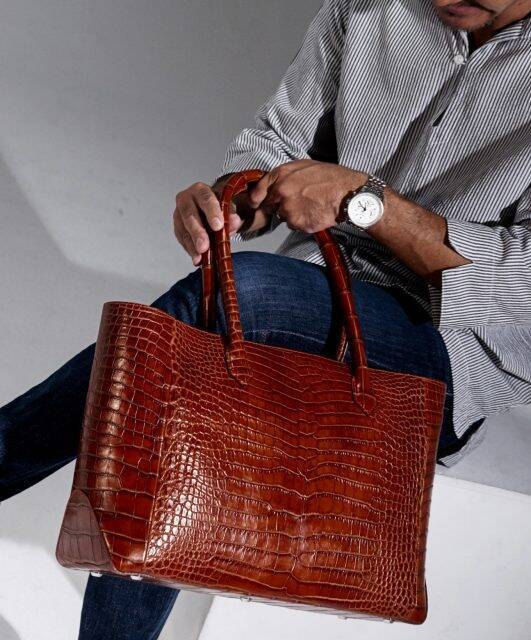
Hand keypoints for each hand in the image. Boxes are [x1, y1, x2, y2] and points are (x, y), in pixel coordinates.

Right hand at [173, 177, 274, 264]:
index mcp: (200, 190)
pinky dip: (190, 250)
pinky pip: (182, 239)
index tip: (218, 227)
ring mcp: (178, 214)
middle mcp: (185, 199)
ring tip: (200, 258)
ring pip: (183, 229)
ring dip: (191, 245)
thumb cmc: (220, 208)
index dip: (211, 212)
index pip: (205, 198)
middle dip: (197, 232)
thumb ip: (232, 214)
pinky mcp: (177, 228)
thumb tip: (235, 221)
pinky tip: (197, 259)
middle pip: (189, 215)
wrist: (211, 211)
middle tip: (204, 247)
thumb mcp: (229, 209)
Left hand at [248, 160, 367, 232]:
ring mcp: (289, 209)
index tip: (255, 202)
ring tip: (310, 205)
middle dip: (279, 205)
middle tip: (297, 202)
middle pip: (271, 205)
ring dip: (293, 214)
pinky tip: (314, 213)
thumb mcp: (304, 165)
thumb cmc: (330, 177)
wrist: (348, 193)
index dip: (257, 198)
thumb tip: (271, 185)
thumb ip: (284, 175)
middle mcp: (282, 192)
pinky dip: (302, 222)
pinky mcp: (298, 223)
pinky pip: (295, 226)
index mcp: (282, 175)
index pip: (260, 190)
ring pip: (284, 217)